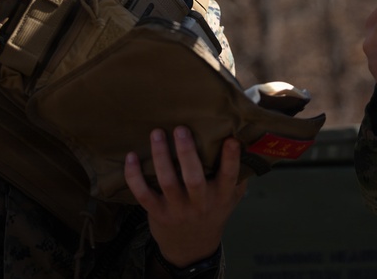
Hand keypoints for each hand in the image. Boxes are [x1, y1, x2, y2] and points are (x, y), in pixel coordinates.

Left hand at [124, 126, 246, 267]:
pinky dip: (134, 176)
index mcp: (222, 196)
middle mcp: (200, 204)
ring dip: (160, 156)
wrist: (191, 247)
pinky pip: (143, 194)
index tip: (230, 139)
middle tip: (181, 129)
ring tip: (157, 133)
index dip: (231, 159)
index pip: (229, 177)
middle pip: (193, 179)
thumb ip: (238, 175)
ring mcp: (177, 210)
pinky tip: (131, 157)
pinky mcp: (157, 213)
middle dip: (186, 153)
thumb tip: (244, 140)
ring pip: (167, 182)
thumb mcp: (231, 198)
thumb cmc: (213, 211)